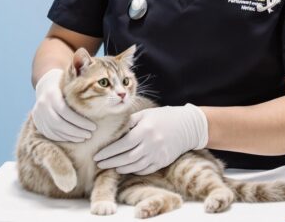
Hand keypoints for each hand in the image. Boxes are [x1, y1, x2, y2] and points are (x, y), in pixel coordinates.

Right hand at [31, 69, 95, 141]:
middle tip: (90, 134)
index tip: (93, 126)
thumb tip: (106, 94)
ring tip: (85, 137)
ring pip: (55, 130)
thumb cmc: (65, 83)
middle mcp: (42, 104)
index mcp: (51, 93)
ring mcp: (38, 114)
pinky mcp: (38, 122)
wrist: (45, 85)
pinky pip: (50, 133)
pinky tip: (75, 138)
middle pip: (59, 123)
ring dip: (71, 136)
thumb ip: (82, 88)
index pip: (65, 111)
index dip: (79, 121)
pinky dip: (63, 138)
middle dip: (76, 131)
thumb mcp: (71, 82)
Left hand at [93, 104, 207, 174]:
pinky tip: (126, 168)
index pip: (121, 145)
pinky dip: (134, 170)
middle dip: (110, 162)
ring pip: (135, 166)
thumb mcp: (145, 115)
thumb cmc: (163, 117)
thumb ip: (129, 122)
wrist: (187, 126)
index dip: (108, 152)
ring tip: (111, 166)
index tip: (97, 155)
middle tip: (99, 164)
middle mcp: (151, 144)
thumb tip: (112, 130)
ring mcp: (158, 154)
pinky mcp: (163, 161)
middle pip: (126, 158)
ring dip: (121, 168)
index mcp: (145, 130)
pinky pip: (145, 169)